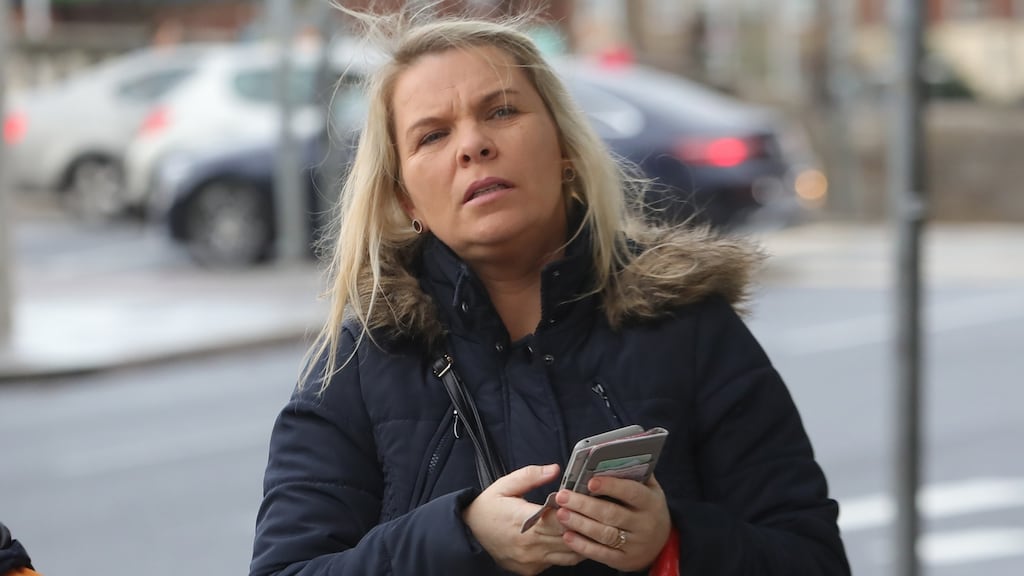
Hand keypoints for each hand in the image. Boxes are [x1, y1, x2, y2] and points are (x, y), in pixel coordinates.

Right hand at [463, 464, 584, 575]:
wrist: (469, 534)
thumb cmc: (488, 508)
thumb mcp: (505, 485)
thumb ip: (531, 475)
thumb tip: (554, 469)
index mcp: (523, 521)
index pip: (560, 518)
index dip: (575, 509)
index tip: (582, 500)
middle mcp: (529, 544)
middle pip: (569, 537)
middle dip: (583, 525)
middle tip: (593, 512)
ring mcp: (532, 560)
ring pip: (569, 554)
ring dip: (580, 541)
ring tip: (587, 526)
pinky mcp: (532, 570)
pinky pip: (558, 563)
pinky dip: (568, 551)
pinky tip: (571, 539)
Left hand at [554, 474, 671, 571]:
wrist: (660, 544)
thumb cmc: (647, 508)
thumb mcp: (649, 490)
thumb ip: (634, 473)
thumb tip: (612, 455)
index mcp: (650, 502)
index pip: (631, 492)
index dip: (611, 486)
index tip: (589, 481)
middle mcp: (644, 524)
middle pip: (612, 514)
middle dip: (584, 504)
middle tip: (562, 496)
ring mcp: (635, 544)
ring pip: (604, 534)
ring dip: (580, 524)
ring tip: (561, 513)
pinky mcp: (624, 560)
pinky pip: (601, 554)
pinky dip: (583, 545)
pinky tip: (567, 536)